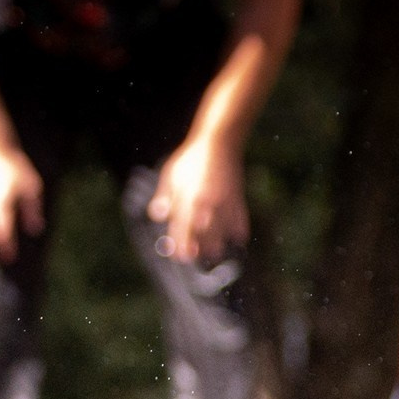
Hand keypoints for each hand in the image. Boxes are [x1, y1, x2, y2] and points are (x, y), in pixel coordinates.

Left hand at [147, 134, 248, 264]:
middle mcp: (207, 204)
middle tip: (194, 255)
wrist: (219, 142)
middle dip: (198, 249)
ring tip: (213, 252)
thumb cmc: (191, 159)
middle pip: (203, 237)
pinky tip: (235, 238)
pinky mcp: (237, 200)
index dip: (180, 246)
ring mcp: (225, 203)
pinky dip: (238, 232)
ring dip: (217, 245)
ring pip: (222, 233)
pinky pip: (240, 222)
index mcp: (189, 199)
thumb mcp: (171, 175)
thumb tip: (158, 217)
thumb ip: (164, 197)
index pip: (182, 229)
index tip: (179, 256)